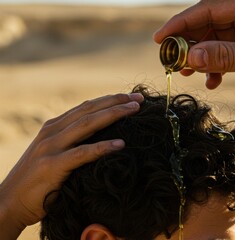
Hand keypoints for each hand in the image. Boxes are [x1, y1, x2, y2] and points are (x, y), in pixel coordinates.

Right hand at [0, 93, 143, 237]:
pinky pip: (82, 154)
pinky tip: (120, 144)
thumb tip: (100, 137)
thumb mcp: (53, 154)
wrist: (8, 203)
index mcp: (53, 127)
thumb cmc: (37, 181)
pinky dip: (102, 147)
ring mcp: (50, 147)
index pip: (86, 107)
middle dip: (116, 101)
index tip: (131, 96)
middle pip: (89, 110)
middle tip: (139, 98)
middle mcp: (52, 132)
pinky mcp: (52, 166)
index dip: (110, 99)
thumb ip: (71, 143)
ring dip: (113, 114)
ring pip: (87, 124)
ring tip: (135, 110)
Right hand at [154, 0, 234, 98]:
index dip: (182, 23)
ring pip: (217, 37)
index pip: (211, 8)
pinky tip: (213, 80)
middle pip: (210, 21)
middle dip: (190, 42)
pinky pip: (229, 50)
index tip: (161, 39)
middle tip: (173, 62)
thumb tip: (190, 55)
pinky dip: (218, 64)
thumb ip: (227, 56)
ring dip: (203, 55)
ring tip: (190, 73)